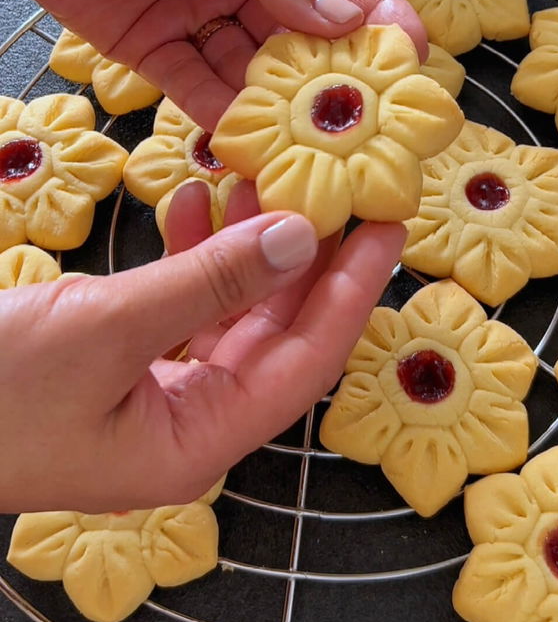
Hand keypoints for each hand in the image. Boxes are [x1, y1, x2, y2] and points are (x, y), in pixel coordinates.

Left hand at [0, 0, 426, 130]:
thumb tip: (340, 17)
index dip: (377, 12)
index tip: (408, 51)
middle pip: (302, 35)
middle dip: (333, 74)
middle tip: (363, 115)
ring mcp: (203, 20)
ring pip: (255, 72)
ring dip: (279, 105)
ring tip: (308, 141)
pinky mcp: (161, 53)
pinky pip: (200, 91)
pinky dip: (223, 118)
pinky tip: (246, 141)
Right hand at [0, 181, 404, 512]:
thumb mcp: (104, 327)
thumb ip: (208, 282)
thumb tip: (299, 238)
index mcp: (198, 441)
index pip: (306, 360)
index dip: (352, 292)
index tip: (387, 229)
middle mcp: (188, 426)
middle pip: (275, 336)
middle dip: (306, 262)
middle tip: (340, 193)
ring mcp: (154, 399)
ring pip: (229, 316)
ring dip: (244, 250)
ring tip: (261, 179)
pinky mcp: (121, 368)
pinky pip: (179, 309)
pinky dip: (190, 256)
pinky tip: (192, 204)